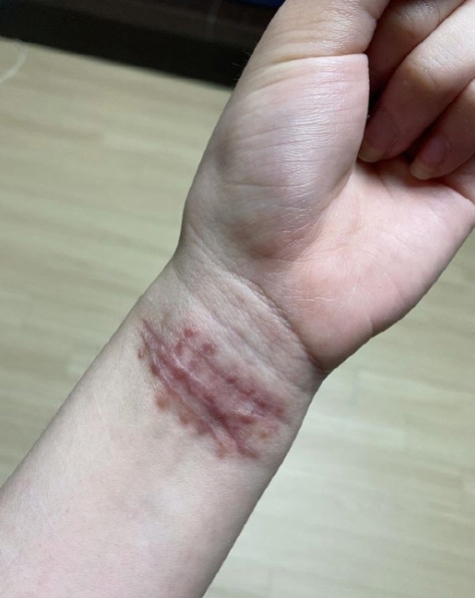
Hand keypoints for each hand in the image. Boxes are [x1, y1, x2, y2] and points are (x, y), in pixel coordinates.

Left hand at [175, 0, 474, 371]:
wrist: (277, 278)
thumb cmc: (264, 176)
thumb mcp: (297, 46)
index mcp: (348, 31)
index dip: (404, 10)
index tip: (368, 49)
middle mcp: (396, 68)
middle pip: (457, 6)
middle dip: (408, 51)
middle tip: (360, 106)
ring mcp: (437, 115)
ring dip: (424, 98)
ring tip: (377, 151)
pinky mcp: (471, 164)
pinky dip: (460, 131)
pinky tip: (416, 171)